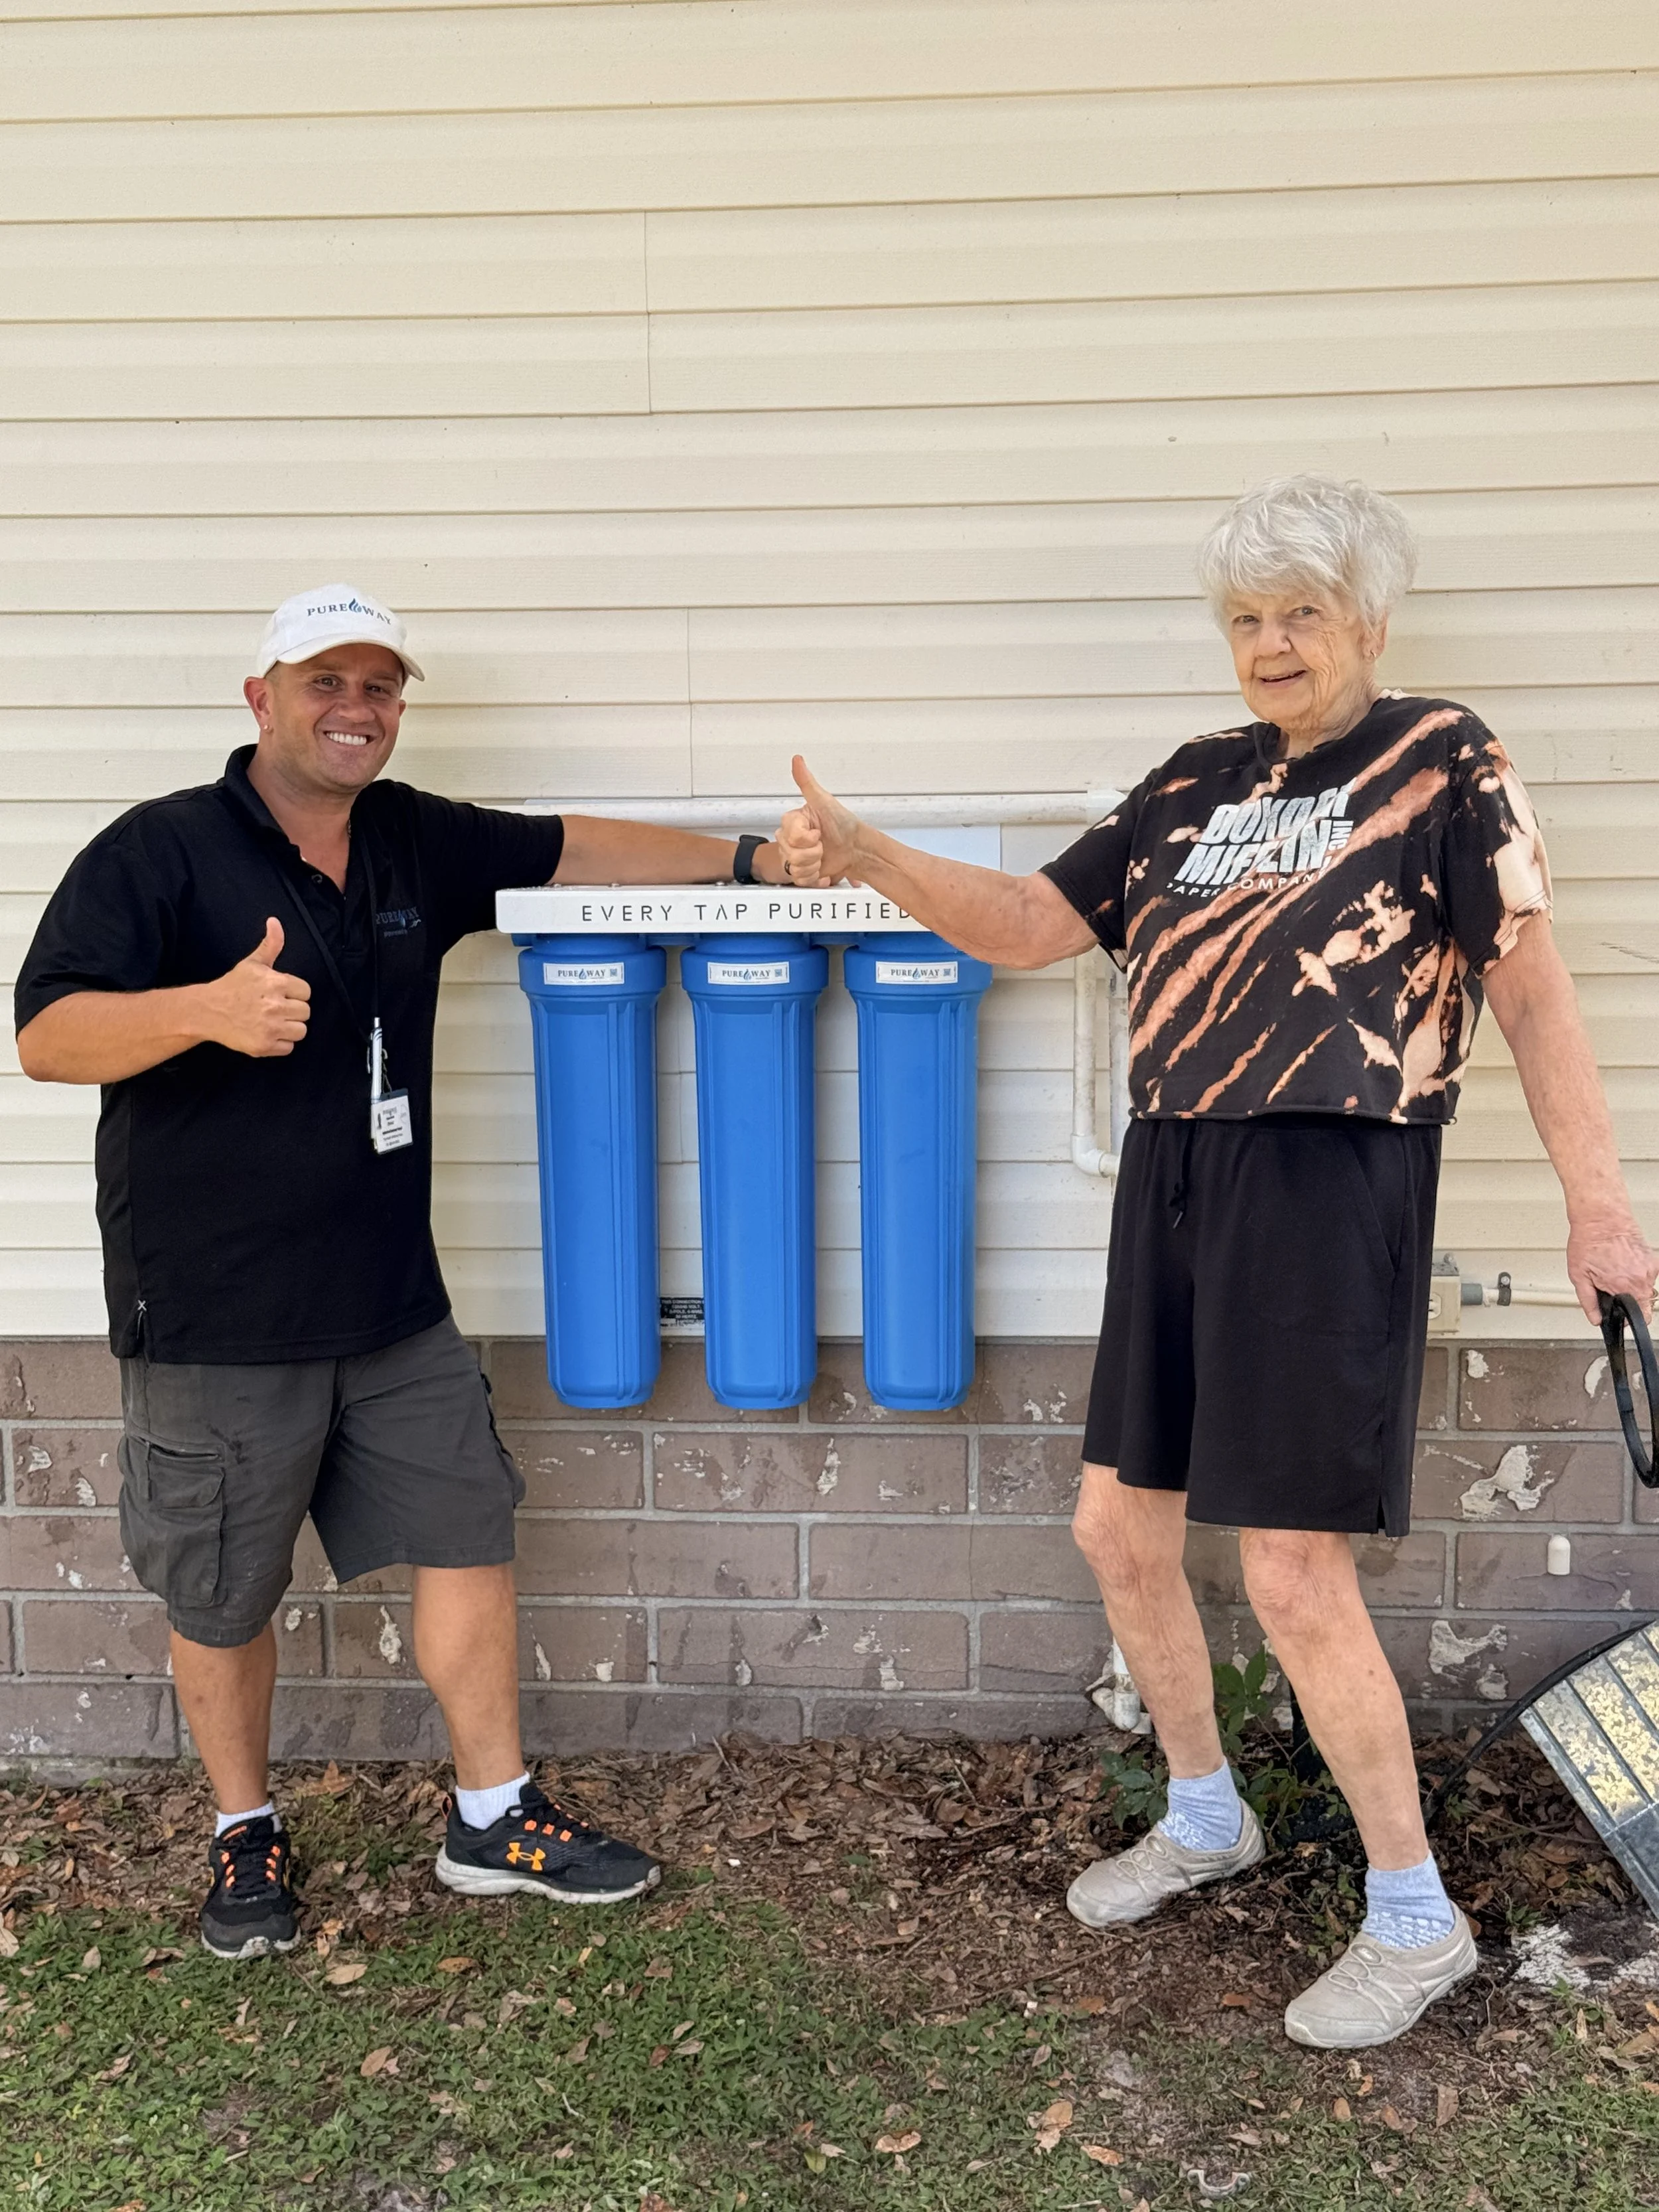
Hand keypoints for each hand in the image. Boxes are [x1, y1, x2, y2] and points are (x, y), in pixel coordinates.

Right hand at [197, 918, 311, 1057]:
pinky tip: (266, 1033)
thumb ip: (270, 945)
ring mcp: (270, 1028)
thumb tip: (275, 921)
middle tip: (275, 1009)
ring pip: (301, 1031)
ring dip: (289, 1028)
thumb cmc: (233, 986)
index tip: (280, 994)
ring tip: (273, 1022)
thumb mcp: (252, 963)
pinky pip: (289, 1048)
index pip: (306, 992)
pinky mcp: (264, 1046)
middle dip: (293, 1011)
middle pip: (305, 1012)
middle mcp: (275, 1006)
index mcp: (276, 983)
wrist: (207, 1011)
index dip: (294, 993)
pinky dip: (280, 1044)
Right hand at [775, 756, 861, 886]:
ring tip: (822, 855)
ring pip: (793, 866)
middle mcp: (792, 838)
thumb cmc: (844, 825)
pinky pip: (798, 878)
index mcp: (793, 821)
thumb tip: (797, 760)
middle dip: (811, 851)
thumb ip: (807, 782)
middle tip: (822, 844)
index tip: (818, 832)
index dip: (806, 837)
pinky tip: (821, 868)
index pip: (789, 834)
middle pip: (789, 852)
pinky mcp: (802, 871)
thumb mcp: (824, 802)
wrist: (857, 849)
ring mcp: (796, 855)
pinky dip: (813, 876)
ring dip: (813, 864)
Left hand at [1566, 1210, 1657, 1324]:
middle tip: (1614, 1288)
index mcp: (1625, 1287)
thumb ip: (1589, 1302)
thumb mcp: (1579, 1276)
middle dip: (1630, 1301)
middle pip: (1645, 1303)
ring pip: (1647, 1288)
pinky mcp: (1653, 1258)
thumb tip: (1596, 1319)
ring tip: (1617, 1271)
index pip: (1641, 1316)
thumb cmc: (1588, 1242)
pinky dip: (1638, 1272)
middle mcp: (1641, 1279)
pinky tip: (1624, 1263)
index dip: (1630, 1318)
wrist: (1600, 1217)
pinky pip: (1649, 1273)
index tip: (1622, 1314)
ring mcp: (1650, 1268)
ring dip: (1634, 1285)